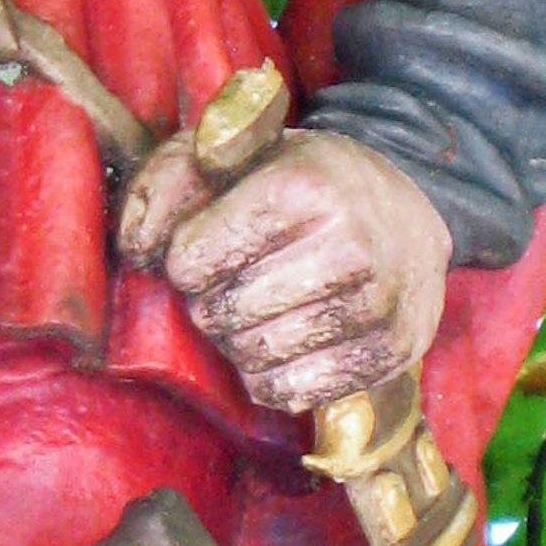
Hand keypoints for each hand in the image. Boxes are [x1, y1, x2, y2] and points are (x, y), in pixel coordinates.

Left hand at [115, 124, 450, 409]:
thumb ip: (169, 181)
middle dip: (212, 303)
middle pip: (222, 313)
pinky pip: (292, 392)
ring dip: (240, 341)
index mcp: (306, 186)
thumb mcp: (235, 153)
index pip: (194, 258)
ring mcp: (380, 304)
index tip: (204, 249)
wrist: (409, 208)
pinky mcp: (392, 352)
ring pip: (255, 357)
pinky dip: (273, 376)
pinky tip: (286, 342)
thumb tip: (137, 249)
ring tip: (260, 311)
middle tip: (236, 283)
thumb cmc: (305, 182)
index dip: (184, 261)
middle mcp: (352, 245)